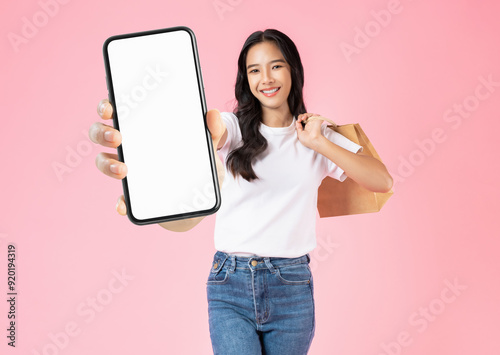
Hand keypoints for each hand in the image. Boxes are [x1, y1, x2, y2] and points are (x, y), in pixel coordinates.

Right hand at [88, 99, 225, 216]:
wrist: (198, 202)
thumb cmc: (196, 167)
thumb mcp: (206, 148)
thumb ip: (212, 131)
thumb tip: (215, 114)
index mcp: (143, 129)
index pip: (118, 111)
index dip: (107, 106)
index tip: (110, 107)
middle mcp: (130, 147)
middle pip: (101, 133)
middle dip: (102, 132)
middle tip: (117, 138)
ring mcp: (128, 171)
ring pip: (103, 162)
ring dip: (106, 165)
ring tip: (123, 170)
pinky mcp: (133, 196)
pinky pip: (121, 198)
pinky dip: (120, 201)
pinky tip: (124, 204)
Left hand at [295, 112, 323, 149]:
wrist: (313, 141)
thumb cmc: (306, 140)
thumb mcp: (300, 134)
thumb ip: (298, 128)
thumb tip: (297, 121)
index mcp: (307, 127)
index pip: (303, 120)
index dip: (300, 119)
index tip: (298, 121)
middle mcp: (310, 124)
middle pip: (305, 116)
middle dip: (301, 116)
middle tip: (300, 119)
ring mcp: (314, 122)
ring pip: (309, 114)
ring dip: (305, 115)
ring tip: (303, 118)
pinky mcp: (317, 121)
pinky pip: (316, 115)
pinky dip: (312, 114)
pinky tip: (307, 117)